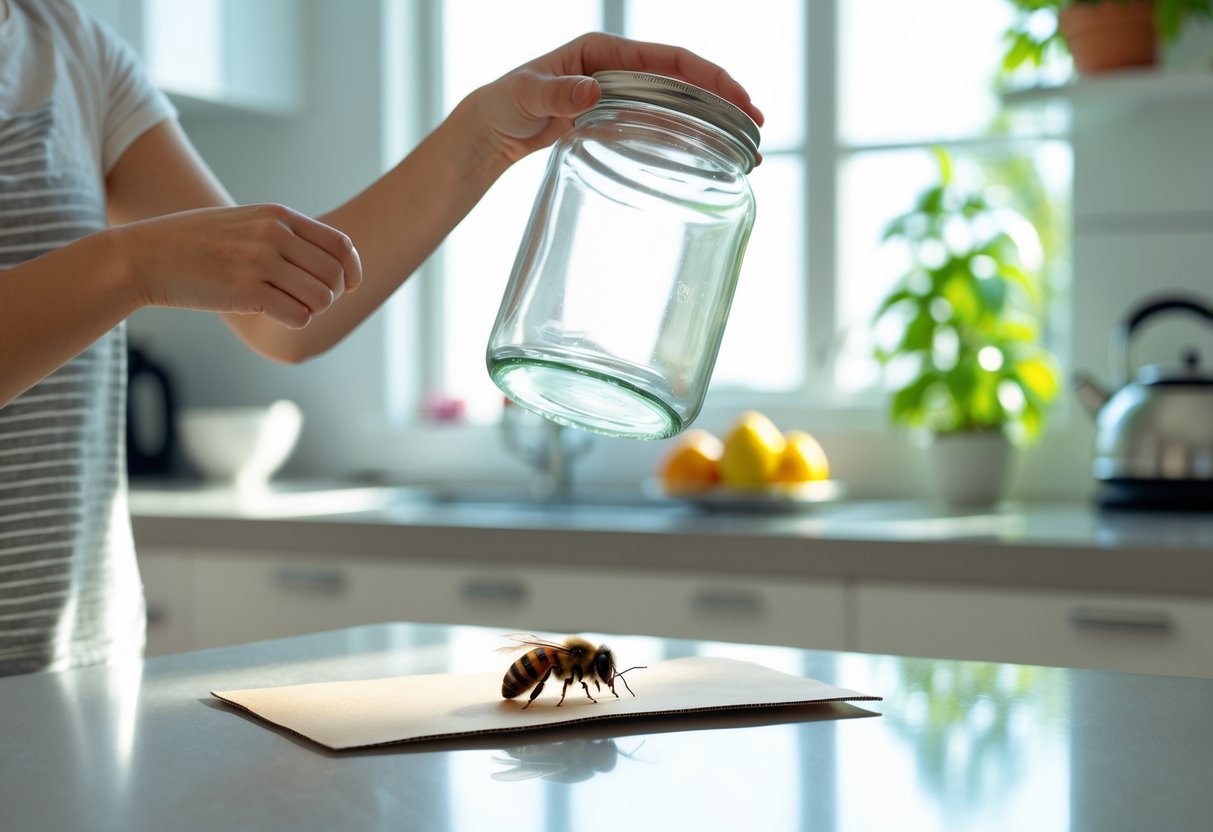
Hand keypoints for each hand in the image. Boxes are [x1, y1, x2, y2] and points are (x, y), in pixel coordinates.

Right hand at [113, 203, 362, 328]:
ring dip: (312, 309)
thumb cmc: (198, 244)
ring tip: (289, 306)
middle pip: (335, 275)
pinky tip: (273, 314)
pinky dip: (294, 320)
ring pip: (322, 298)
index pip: (341, 245)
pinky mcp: (246, 292)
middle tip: (309, 301)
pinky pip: (298, 316)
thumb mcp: (247, 223)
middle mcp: (273, 235)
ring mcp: (260, 262)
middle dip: (331, 295)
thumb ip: (286, 235)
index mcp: (278, 216)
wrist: (146, 256)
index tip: (349, 287)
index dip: (352, 271)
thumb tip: (333, 261)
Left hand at [469, 32, 763, 165]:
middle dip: (724, 101)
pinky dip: (686, 134)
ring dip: (712, 120)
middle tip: (755, 131)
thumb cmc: (504, 103)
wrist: (491, 127)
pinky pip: (660, 120)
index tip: (738, 99)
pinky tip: (705, 156)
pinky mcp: (617, 117)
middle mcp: (619, 67)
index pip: (670, 58)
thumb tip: (592, 90)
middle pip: (684, 79)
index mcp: (604, 51)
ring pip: (677, 101)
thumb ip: (555, 93)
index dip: (709, 77)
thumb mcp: (526, 95)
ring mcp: (620, 92)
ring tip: (743, 148)